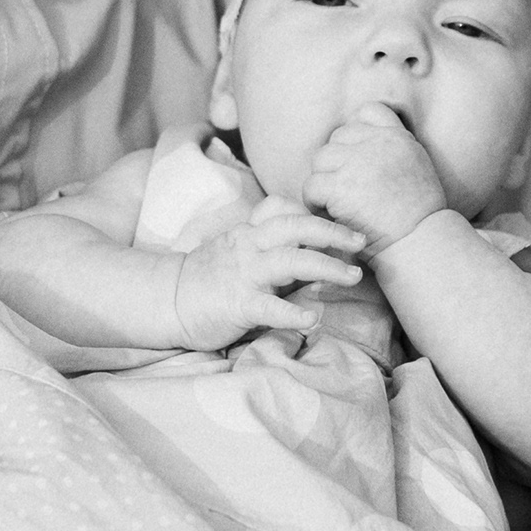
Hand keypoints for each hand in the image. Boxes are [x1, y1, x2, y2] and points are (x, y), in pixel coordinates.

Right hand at [169, 197, 368, 346]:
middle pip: (297, 228)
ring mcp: (244, 274)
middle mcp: (250, 246)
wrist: (167, 300)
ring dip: (327, 266)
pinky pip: (270, 307)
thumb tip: (311, 250)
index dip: (316, 214)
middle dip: (334, 232)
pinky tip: (313, 319)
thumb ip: (270, 246)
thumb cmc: (208, 278)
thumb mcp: (238, 250)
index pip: (286, 211)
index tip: (345, 225)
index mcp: (250, 232)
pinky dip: (293, 313)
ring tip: (354, 276)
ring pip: (292, 260)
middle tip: (363, 241)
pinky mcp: (238, 304)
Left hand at [304, 103, 448, 250]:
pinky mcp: (341, 186)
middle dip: (337, 161)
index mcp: (398, 137)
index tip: (356, 156)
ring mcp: (358, 162)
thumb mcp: (417, 169)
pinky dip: (314, 201)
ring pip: (321, 159)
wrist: (421, 241)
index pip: (368, 111)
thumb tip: (365, 149)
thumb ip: (394, 152)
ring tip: (332, 202)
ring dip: (323, 180)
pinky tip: (326, 213)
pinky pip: (312, 185)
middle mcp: (378, 143)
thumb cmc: (421, 217)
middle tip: (342, 188)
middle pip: (338, 137)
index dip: (356, 131)